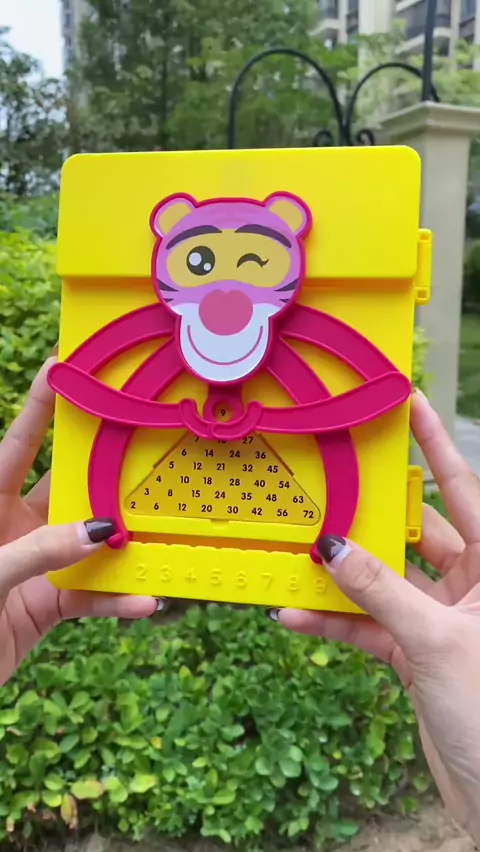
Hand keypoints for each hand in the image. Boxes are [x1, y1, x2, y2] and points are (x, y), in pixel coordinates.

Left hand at [0, 357, 157, 685]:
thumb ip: (38, 550)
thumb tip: (98, 532)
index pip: (18, 445)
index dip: (40, 407)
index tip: (65, 367)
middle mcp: (15, 526)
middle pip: (66, 487)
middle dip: (102, 470)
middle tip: (142, 442)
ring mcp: (35, 563)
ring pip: (87, 541)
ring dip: (120, 541)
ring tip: (159, 527)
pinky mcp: (47, 603)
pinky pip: (90, 595)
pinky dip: (117, 600)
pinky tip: (144, 602)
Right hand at [272, 392, 479, 843]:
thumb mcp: (437, 642)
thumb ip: (381, 592)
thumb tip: (331, 547)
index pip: (465, 489)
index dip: (436, 444)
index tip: (408, 403)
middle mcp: (472, 586)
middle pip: (417, 531)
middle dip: (374, 510)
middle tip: (335, 475)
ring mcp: (441, 619)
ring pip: (385, 580)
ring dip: (343, 574)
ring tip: (298, 549)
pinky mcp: (415, 653)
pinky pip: (368, 626)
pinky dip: (334, 622)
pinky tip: (295, 616)